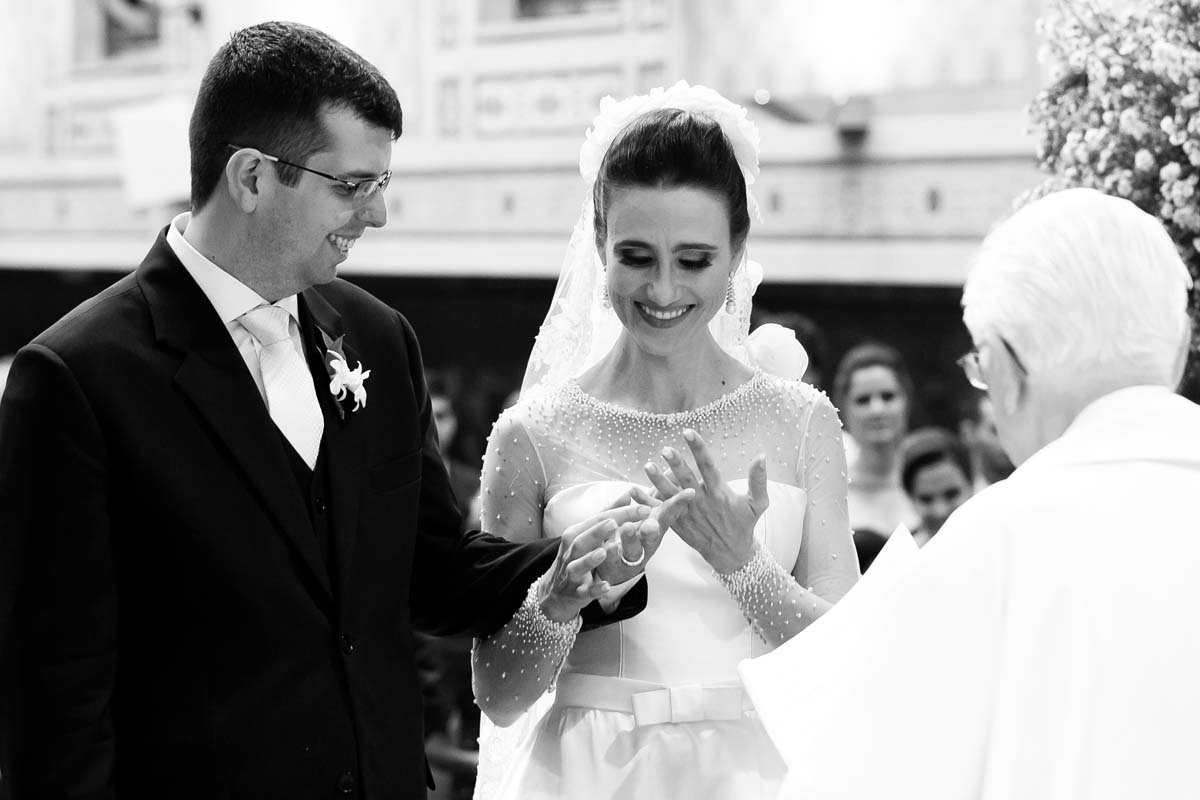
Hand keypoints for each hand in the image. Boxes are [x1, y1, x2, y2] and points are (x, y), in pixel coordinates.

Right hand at [539, 504, 650, 621]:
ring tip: (604, 551)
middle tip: (615, 523)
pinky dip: (594, 589)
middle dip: (598, 532)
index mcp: (576, 534)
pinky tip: (606, 586)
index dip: (620, 514)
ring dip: (590, 559)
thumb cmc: (576, 557)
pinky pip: (584, 592)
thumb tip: (628, 494)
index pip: (597, 520)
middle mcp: (571, 552)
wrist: (555, 592)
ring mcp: (571, 574)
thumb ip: (608, 514)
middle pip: (583, 540)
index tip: (644, 509)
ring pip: (578, 565)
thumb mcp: (588, 534)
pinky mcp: (575, 594)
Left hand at [594, 488, 694, 584]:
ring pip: (633, 549)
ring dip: (631, 538)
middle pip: (654, 535)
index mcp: (655, 527)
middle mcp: (647, 543)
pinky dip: (612, 553)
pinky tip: (609, 546)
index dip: (678, 503)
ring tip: (628, 527)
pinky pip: (613, 559)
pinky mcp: (615, 565)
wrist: (617, 568)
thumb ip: (647, 499)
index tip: (690, 492)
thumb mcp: (643, 517)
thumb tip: (662, 478)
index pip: (668, 513)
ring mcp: (632, 556)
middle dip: (656, 527)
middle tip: (654, 520)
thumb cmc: (634, 537)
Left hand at [644, 428, 767, 573]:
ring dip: (658, 481)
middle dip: (676, 464)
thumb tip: (762, 455)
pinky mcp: (677, 524)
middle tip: (665, 450)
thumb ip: (759, 480)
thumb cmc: (744, 524)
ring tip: (647, 467)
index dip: (698, 448)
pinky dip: (646, 502)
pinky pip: (660, 511)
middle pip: (686, 479)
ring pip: (670, 495)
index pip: (708, 466)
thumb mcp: (758, 504)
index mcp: (719, 493)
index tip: (689, 432)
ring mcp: (688, 513)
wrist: (731, 554)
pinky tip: (632, 490)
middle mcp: (701, 502)